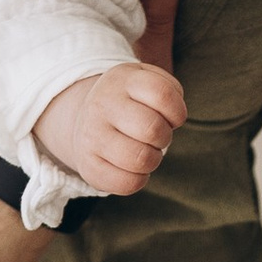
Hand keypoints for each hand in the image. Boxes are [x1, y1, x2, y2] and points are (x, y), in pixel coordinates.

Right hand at [35, 60, 186, 196]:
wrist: (84, 121)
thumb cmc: (129, 103)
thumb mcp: (146, 81)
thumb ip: (169, 90)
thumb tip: (175, 118)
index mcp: (122, 79)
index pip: (162, 95)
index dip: (177, 112)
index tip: (171, 117)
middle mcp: (102, 104)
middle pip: (153, 129)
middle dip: (164, 137)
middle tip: (155, 136)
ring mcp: (92, 136)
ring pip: (141, 159)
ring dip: (153, 159)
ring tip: (145, 151)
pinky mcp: (88, 166)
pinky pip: (128, 183)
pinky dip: (139, 179)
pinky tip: (132, 167)